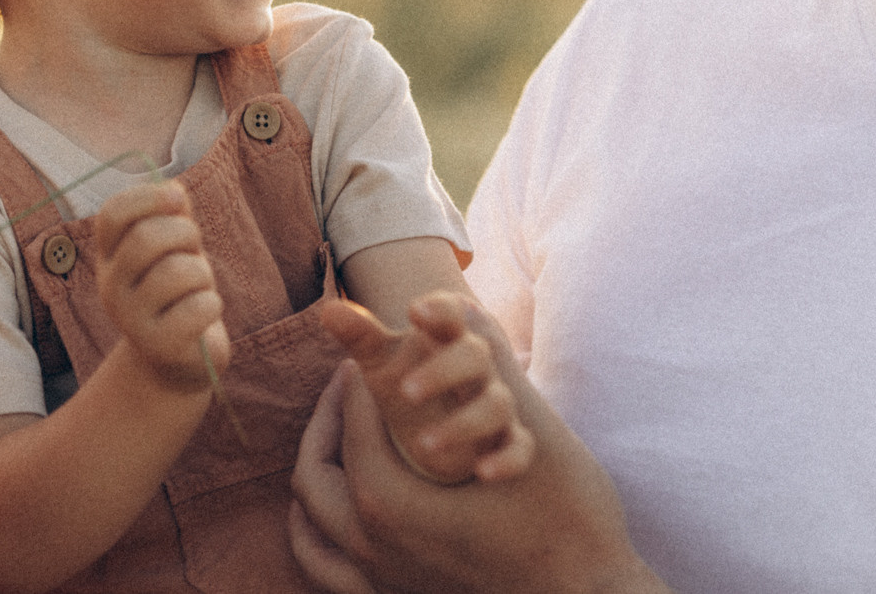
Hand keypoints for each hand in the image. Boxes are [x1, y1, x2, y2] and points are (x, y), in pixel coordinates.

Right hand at [93, 182, 229, 393]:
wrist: (176, 361)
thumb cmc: (178, 294)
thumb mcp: (175, 249)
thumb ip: (173, 216)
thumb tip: (174, 189)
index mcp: (109, 257)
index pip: (113, 214)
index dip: (147, 197)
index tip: (178, 199)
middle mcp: (110, 287)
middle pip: (146, 238)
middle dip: (185, 233)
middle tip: (194, 250)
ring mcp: (130, 320)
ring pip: (176, 272)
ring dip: (203, 273)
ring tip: (199, 286)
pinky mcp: (158, 346)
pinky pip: (197, 307)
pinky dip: (212, 304)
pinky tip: (205, 313)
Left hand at [290, 307, 670, 593]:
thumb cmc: (565, 521)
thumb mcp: (528, 436)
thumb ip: (489, 370)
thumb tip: (461, 309)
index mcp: (387, 503)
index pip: (351, 427)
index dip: (358, 383)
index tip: (368, 355)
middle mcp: (371, 547)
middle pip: (313, 476)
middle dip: (327, 424)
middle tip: (350, 388)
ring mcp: (380, 583)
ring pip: (310, 529)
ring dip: (319, 477)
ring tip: (337, 441)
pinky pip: (328, 570)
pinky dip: (316, 538)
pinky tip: (337, 510)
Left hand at [320, 292, 532, 484]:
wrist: (441, 413)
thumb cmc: (406, 375)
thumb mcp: (380, 358)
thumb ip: (359, 334)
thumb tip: (327, 309)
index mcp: (446, 337)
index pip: (452, 312)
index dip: (439, 308)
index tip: (413, 311)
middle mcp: (476, 367)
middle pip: (475, 356)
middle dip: (443, 371)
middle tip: (405, 391)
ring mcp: (495, 402)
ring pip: (495, 404)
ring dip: (465, 423)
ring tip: (424, 445)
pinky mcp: (507, 439)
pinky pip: (519, 447)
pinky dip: (506, 459)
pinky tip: (483, 472)